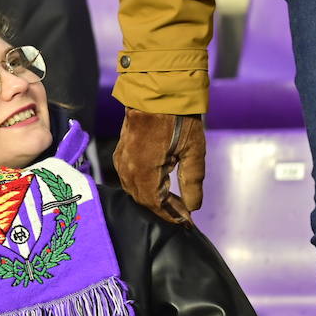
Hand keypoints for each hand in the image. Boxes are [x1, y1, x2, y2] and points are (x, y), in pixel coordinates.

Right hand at [113, 110, 204, 225]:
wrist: (157, 93)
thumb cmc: (178, 119)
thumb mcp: (193, 151)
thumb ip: (192, 182)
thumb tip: (193, 207)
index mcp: (144, 170)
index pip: (155, 203)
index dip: (171, 214)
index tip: (187, 221)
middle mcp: (128, 168)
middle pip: (143, 200)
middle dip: (163, 209)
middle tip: (183, 214)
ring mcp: (121, 160)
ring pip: (135, 191)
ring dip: (153, 199)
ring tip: (174, 202)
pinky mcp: (121, 154)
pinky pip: (129, 179)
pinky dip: (144, 188)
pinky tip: (159, 186)